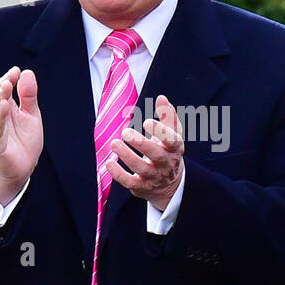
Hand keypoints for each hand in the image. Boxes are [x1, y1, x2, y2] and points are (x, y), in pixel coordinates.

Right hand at [0, 68, 42, 205]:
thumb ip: (28, 96)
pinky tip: (5, 105)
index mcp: (3, 109)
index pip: (3, 91)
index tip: (16, 70)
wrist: (22, 168)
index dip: (8, 80)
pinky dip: (0, 116)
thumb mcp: (31, 115)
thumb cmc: (25, 141)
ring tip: (7, 85)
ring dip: (0, 97)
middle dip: (3, 86)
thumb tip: (26, 73)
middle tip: (12, 75)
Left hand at [109, 94, 184, 208]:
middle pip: (156, 155)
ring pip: (142, 168)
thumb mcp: (172, 135)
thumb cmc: (167, 152)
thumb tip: (162, 97)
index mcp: (175, 148)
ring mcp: (154, 176)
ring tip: (114, 143)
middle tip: (125, 132)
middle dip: (141, 143)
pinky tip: (108, 163)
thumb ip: (168, 116)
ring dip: (127, 156)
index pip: (172, 140)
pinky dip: (118, 174)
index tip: (146, 121)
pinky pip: (129, 182)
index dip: (161, 131)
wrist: (169, 185)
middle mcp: (166, 163)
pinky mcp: (141, 187)